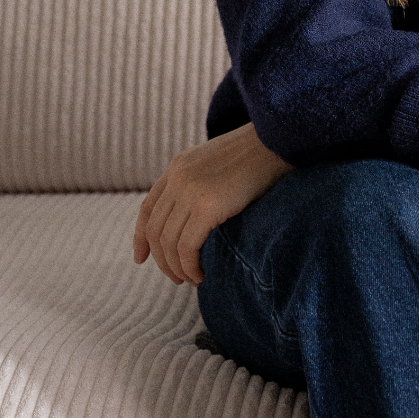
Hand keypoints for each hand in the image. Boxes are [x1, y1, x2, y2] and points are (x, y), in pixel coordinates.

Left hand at [133, 123, 291, 284]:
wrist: (278, 138)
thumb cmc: (258, 154)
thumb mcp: (218, 162)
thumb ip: (201, 181)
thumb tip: (196, 216)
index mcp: (178, 165)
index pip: (147, 207)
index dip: (140, 237)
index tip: (141, 258)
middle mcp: (178, 177)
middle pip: (155, 229)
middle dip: (162, 260)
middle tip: (178, 277)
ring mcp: (190, 190)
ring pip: (168, 242)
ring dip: (177, 268)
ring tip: (192, 279)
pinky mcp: (207, 206)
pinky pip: (187, 247)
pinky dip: (190, 266)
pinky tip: (201, 273)